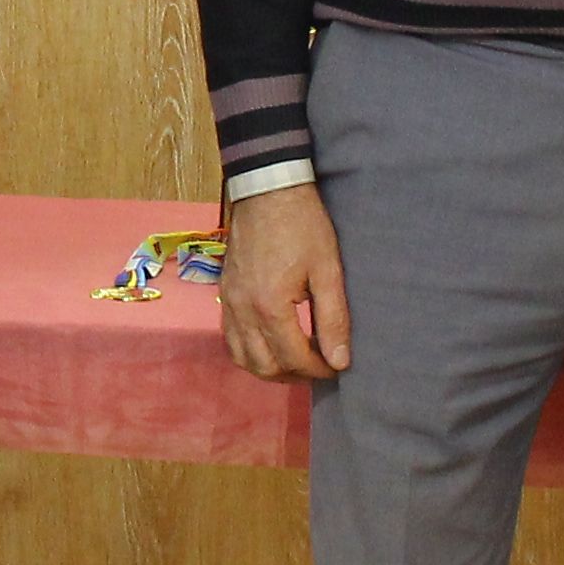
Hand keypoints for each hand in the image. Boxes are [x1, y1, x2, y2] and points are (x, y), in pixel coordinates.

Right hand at [221, 183, 350, 381]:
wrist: (267, 190)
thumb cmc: (303, 226)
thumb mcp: (327, 270)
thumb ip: (333, 319)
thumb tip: (339, 361)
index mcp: (270, 306)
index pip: (294, 358)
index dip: (319, 369)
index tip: (337, 367)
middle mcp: (243, 311)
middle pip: (264, 366)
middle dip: (294, 374)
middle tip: (319, 365)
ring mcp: (228, 303)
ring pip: (242, 358)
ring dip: (269, 368)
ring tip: (295, 361)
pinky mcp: (224, 295)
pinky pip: (230, 339)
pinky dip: (249, 352)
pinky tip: (270, 344)